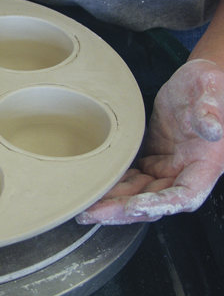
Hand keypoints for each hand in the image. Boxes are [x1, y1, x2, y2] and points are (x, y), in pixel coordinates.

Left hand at [77, 59, 223, 224]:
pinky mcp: (152, 162)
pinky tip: (93, 189)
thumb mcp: (210, 88)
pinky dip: (113, 187)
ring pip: (139, 195)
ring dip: (113, 203)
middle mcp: (186, 171)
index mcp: (206, 163)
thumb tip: (213, 129)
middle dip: (123, 210)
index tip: (134, 206)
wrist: (194, 81)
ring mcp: (167, 169)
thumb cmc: (207, 83)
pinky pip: (131, 181)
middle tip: (93, 213)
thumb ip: (210, 109)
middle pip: (154, 202)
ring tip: (86, 208)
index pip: (185, 195)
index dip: (159, 204)